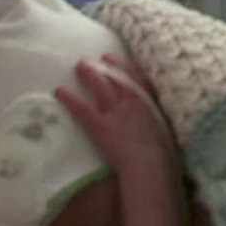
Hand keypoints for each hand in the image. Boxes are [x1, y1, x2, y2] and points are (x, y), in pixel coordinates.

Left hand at [51, 56, 214, 225]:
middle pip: (118, 78)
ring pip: (101, 86)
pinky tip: (58, 91)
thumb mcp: (166, 133)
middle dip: (108, 66)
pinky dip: (69, 99)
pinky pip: (82, 108)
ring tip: (79, 65)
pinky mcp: (100, 125)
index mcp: (151, 104)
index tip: (119, 59)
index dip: (127, 68)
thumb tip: (154, 125)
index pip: (139, 79)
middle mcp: (133, 102)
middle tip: (98, 58)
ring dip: (90, 74)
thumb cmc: (165, 157)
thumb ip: (158, 124)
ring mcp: (116, 112)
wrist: (153, 167)